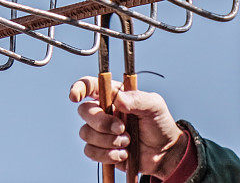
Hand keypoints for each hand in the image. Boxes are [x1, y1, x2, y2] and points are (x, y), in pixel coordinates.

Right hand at [69, 76, 188, 179]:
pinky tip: (123, 154)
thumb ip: (137, 99)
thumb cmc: (159, 124)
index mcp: (112, 96)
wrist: (166, 153)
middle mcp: (102, 111)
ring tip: (128, 142)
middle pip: (84, 111)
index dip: (78, 88)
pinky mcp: (100, 149)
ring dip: (108, 140)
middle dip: (101, 122)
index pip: (88, 86)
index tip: (75, 97)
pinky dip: (107, 155)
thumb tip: (117, 98)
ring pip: (85, 133)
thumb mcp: (154, 106)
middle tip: (121, 128)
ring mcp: (100, 131)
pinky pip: (90, 151)